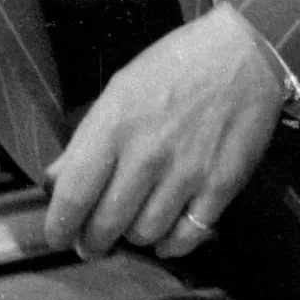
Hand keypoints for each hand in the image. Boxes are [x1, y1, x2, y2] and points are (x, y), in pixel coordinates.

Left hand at [44, 1, 286, 259]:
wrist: (244, 54)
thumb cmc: (174, 65)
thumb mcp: (120, 91)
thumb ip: (87, 140)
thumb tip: (55, 180)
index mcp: (113, 127)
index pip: (73, 196)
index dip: (59, 227)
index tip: (58, 236)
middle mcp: (146, 156)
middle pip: (106, 224)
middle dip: (92, 242)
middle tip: (92, 243)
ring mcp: (186, 174)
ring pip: (144, 234)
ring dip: (132, 238)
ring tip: (131, 230)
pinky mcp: (220, 186)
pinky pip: (187, 236)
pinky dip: (170, 245)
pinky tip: (164, 237)